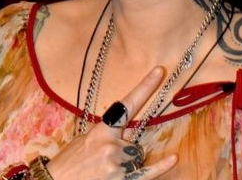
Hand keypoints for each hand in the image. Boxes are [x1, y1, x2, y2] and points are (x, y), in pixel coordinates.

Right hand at [46, 67, 177, 178]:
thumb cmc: (68, 161)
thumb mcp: (84, 139)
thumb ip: (106, 133)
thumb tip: (125, 129)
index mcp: (101, 131)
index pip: (126, 104)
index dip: (144, 87)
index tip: (158, 72)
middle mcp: (112, 146)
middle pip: (135, 140)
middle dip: (125, 147)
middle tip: (105, 158)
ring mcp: (118, 164)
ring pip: (138, 156)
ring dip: (127, 161)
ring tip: (106, 169)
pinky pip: (148, 173)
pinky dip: (161, 167)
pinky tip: (173, 158)